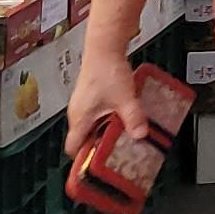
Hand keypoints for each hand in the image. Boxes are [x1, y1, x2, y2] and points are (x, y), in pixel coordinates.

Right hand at [66, 39, 146, 158]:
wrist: (104, 46)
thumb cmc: (107, 71)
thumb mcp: (124, 98)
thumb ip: (133, 117)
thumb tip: (141, 135)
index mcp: (79, 119)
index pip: (73, 149)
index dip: (83, 160)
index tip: (98, 168)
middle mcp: (78, 113)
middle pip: (84, 139)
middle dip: (99, 147)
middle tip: (116, 154)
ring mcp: (84, 103)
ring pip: (93, 126)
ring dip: (106, 132)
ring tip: (123, 137)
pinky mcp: (92, 94)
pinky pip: (98, 114)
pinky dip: (108, 119)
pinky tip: (123, 116)